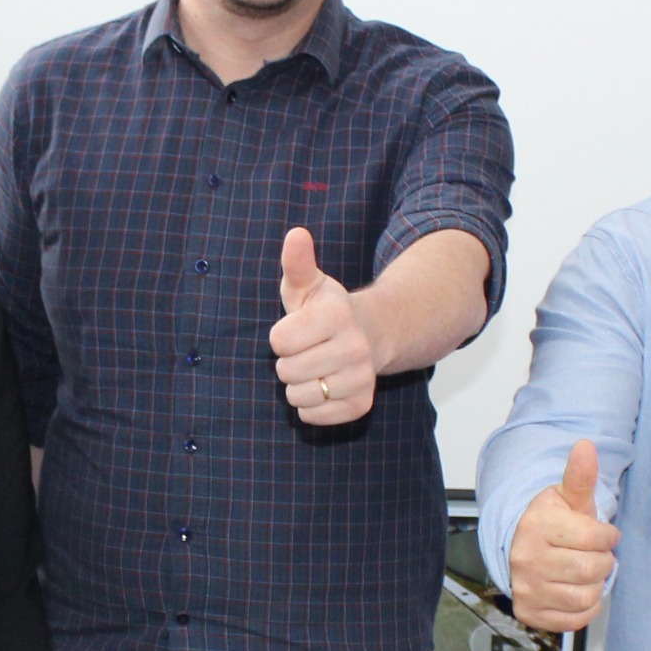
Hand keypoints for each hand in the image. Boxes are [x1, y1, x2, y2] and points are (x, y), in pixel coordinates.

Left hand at [270, 228, 375, 425]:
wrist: (372, 335)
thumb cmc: (327, 310)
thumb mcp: (309, 284)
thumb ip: (297, 262)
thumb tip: (296, 234)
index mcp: (336, 315)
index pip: (278, 341)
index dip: (281, 336)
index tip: (298, 328)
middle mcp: (355, 347)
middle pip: (286, 371)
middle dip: (288, 361)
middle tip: (308, 350)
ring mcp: (361, 378)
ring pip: (297, 396)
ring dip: (298, 385)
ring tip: (316, 368)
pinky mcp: (361, 405)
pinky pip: (313, 417)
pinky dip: (311, 406)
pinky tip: (324, 386)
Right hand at [509, 440, 618, 632]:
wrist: (519, 546)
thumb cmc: (551, 522)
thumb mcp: (566, 497)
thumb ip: (580, 475)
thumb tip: (586, 446)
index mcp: (538, 526)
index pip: (596, 539)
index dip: (608, 537)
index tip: (603, 534)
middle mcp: (527, 559)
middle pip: (591, 570)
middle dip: (603, 562)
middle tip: (594, 555)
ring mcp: (526, 588)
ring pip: (585, 597)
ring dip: (596, 586)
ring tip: (586, 573)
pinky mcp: (529, 612)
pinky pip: (574, 620)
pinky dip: (585, 609)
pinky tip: (578, 591)